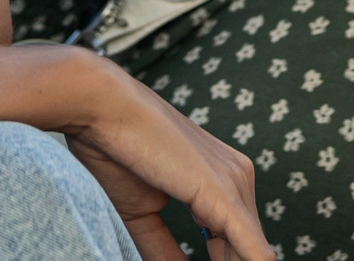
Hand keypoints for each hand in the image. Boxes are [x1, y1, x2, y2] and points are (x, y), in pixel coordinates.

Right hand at [59, 56, 272, 260]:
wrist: (101, 107)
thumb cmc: (114, 151)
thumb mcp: (142, 214)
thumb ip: (165, 249)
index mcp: (220, 178)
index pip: (236, 241)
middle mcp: (237, 177)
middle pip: (247, 250)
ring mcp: (234, 185)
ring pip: (251, 254)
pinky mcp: (223, 195)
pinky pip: (251, 250)